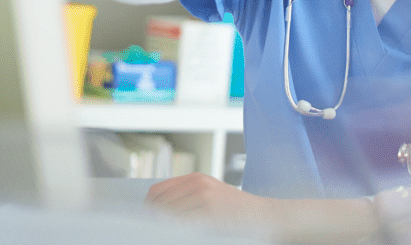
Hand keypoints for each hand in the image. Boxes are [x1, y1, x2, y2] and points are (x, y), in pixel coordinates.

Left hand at [145, 173, 276, 236]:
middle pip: (159, 204)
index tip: (147, 220)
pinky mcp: (209, 211)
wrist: (263, 215)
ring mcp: (203, 197)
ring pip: (168, 216)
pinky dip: (178, 231)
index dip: (148, 208)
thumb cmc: (236, 210)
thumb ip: (185, 197)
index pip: (157, 192)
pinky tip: (185, 233)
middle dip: (153, 219)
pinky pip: (182, 225)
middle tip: (154, 230)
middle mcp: (197, 184)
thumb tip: (156, 211)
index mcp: (195, 178)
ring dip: (165, 227)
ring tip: (172, 232)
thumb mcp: (210, 194)